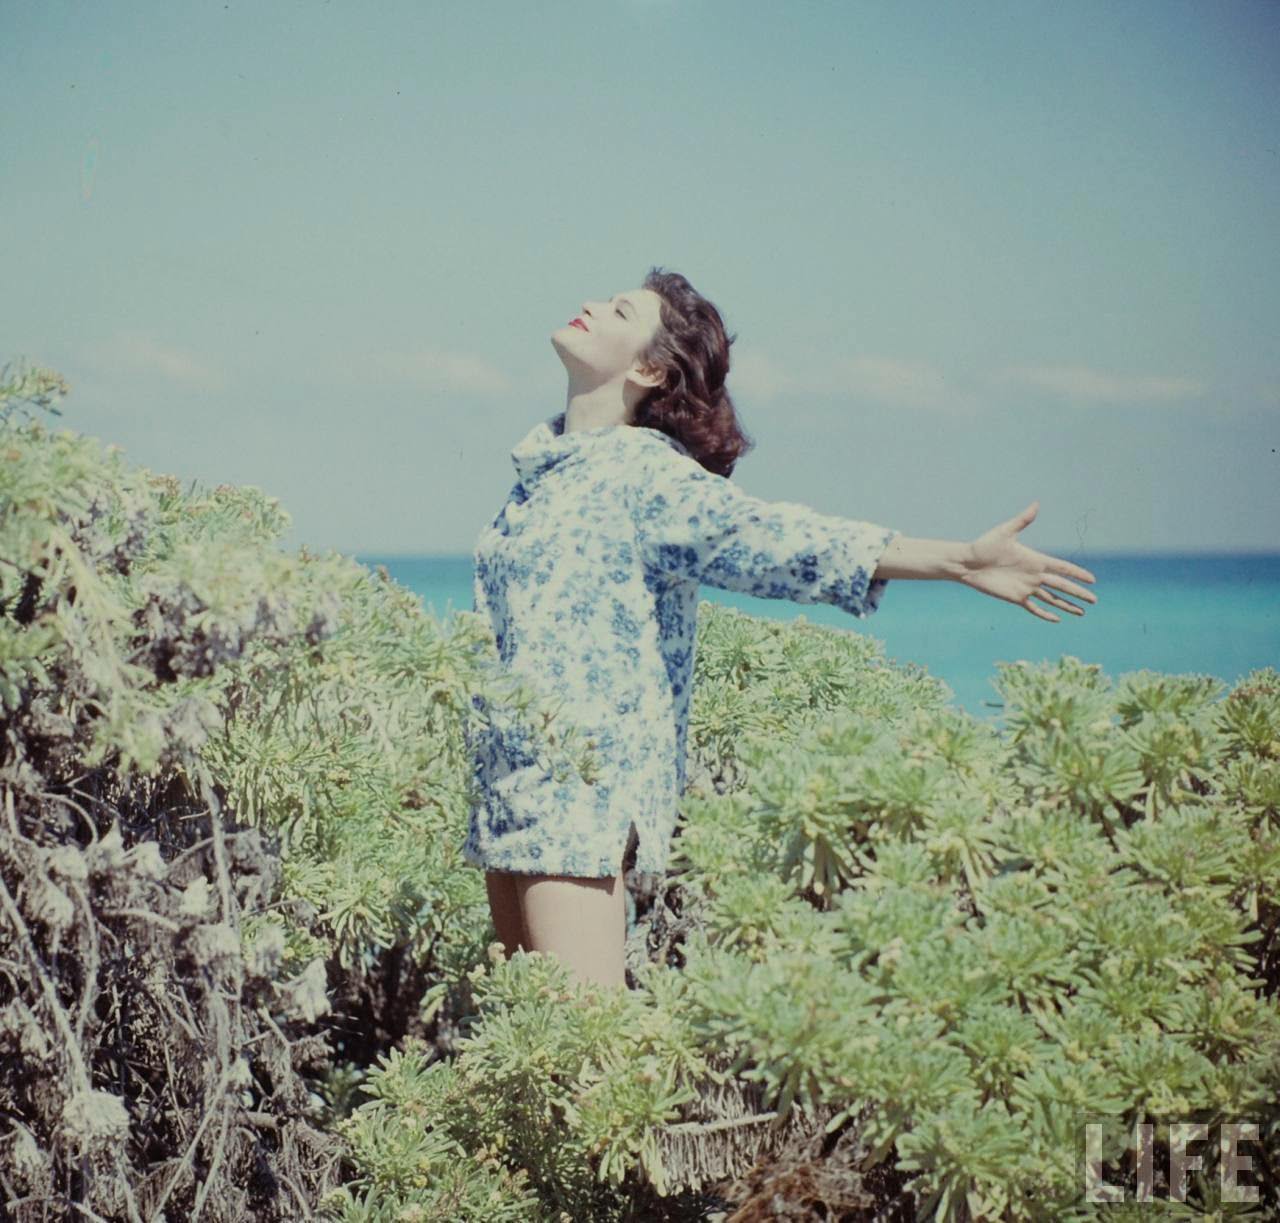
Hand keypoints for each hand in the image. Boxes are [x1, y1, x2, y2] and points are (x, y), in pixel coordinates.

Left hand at [960, 501, 1097, 621]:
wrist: (967, 563)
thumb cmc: (984, 545)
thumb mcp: (1005, 532)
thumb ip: (1023, 520)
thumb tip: (1036, 504)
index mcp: (1036, 560)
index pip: (1062, 568)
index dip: (1077, 574)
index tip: (1092, 580)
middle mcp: (1034, 575)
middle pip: (1062, 586)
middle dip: (1078, 593)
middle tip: (1094, 600)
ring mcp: (1026, 587)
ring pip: (1052, 599)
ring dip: (1067, 605)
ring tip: (1082, 613)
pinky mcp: (1015, 598)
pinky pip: (1034, 608)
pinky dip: (1045, 614)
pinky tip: (1057, 619)